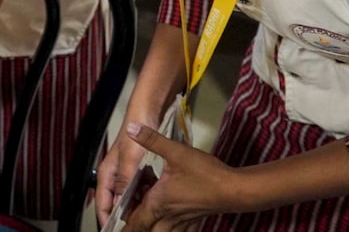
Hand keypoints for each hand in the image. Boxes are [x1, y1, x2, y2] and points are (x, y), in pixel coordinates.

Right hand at [95, 123, 150, 226]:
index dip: (107, 219)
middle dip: (125, 214)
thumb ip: (125, 181)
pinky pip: (141, 186)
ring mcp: (127, 171)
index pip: (103, 202)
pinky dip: (147, 192)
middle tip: (137, 225)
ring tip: (149, 214)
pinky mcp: (138, 167)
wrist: (146, 111)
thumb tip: (120, 203)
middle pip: (117, 201)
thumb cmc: (134, 131)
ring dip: (138, 204)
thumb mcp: (131, 159)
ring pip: (130, 195)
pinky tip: (157, 196)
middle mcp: (115, 174)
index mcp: (108, 173)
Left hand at [120, 123, 238, 231]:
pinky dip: (168, 227)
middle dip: (134, 227)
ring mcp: (182, 220)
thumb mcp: (175, 151)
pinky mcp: (194, 220)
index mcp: (158, 202)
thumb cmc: (206, 173)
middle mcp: (168, 216)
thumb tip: (131, 128)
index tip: (113, 220)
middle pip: (145, 230)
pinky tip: (167, 219)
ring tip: (143, 218)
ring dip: (150, 227)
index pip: (134, 220)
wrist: (236, 190)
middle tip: (125, 220)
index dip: (122, 221)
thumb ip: (151, 139)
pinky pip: (177, 230)